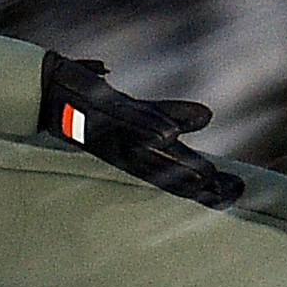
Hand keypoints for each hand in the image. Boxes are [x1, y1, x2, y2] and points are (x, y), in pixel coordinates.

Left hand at [41, 54, 241, 208]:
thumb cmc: (95, 107)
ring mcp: (113, 132)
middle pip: (167, 171)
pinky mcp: (103, 109)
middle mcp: (125, 150)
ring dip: (177, 164)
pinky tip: (168, 136)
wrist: (51, 91)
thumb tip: (208, 118)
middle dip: (196, 183)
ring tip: (206, 174)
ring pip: (151, 153)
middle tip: (229, 192)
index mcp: (135, 155)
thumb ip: (172, 114)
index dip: (201, 187)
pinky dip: (150, 128)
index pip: (173, 176)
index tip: (234, 195)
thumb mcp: (140, 111)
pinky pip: (128, 120)